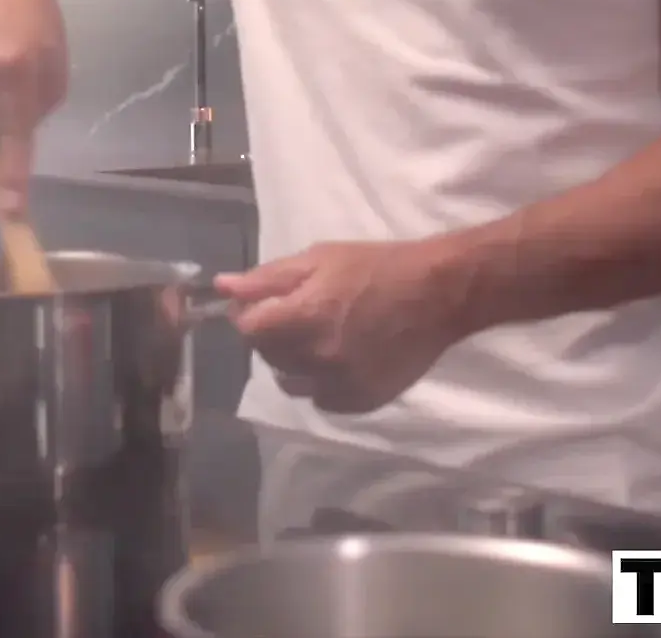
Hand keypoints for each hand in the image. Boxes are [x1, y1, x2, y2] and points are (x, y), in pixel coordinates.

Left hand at [217, 238, 477, 414]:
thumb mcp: (319, 258)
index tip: (262, 303)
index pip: (247, 329)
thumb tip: (222, 287)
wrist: (438, 293)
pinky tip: (337, 358)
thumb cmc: (376, 266)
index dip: (248, 315)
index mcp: (305, 315)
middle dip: (271, 334)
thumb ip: (268, 278)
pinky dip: (320, 382)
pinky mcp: (361, 401)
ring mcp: (340, 383)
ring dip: (292, 361)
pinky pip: (320, 399)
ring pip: (290, 381)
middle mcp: (318, 356)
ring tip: (317, 337)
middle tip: (296, 314)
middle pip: (267, 355)